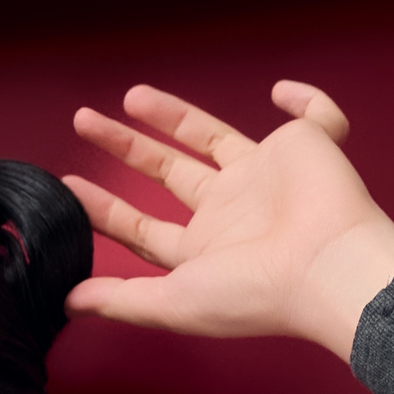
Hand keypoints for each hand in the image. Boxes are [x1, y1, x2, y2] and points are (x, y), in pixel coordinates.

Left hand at [65, 83, 393, 359]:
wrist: (326, 268)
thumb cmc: (256, 295)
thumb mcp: (173, 302)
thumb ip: (121, 299)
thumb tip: (67, 300)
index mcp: (204, 248)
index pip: (143, 225)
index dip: (104, 208)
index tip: (67, 187)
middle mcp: (232, 209)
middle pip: (167, 171)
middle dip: (125, 147)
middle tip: (84, 120)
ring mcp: (266, 175)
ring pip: (213, 135)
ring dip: (173, 115)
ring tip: (130, 96)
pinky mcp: (306, 146)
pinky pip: (314, 115)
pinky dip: (305, 99)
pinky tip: (281, 92)